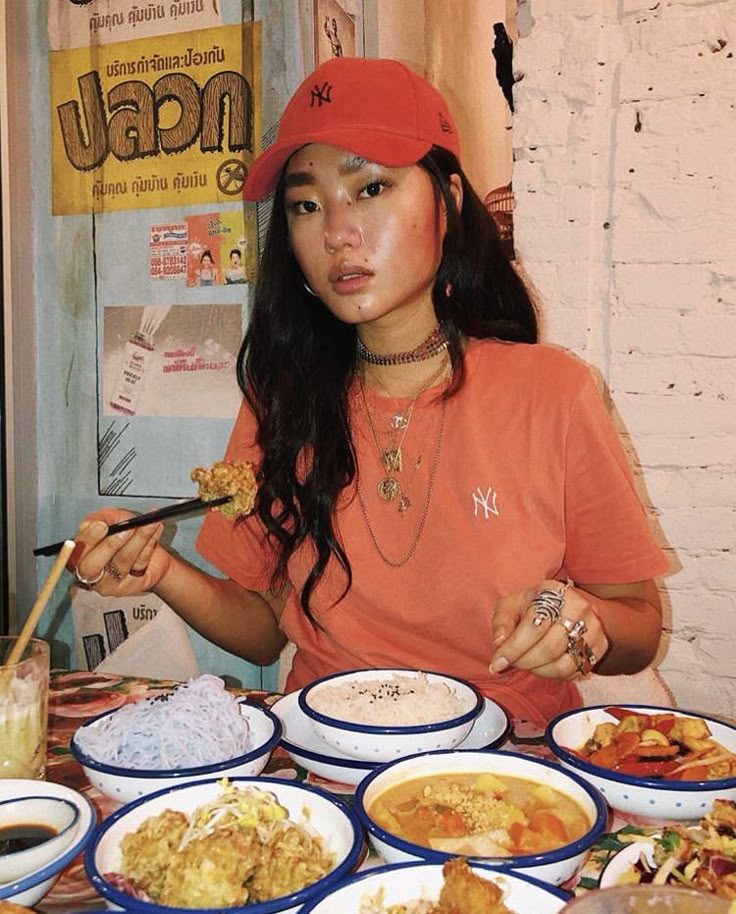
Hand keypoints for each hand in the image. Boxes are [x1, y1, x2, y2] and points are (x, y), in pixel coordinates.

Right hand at [69, 509, 169, 594]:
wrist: (152, 555)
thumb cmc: (126, 534)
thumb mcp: (112, 519)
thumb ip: (100, 518)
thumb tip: (90, 523)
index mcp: (79, 556)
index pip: (76, 552)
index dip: (88, 539)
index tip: (101, 525)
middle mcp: (89, 573)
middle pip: (92, 566)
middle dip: (110, 545)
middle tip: (126, 529)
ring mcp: (109, 583)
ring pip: (122, 562)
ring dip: (138, 539)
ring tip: (149, 523)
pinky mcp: (130, 586)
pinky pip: (139, 563)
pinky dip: (150, 544)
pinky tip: (155, 530)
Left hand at [489, 579, 609, 679]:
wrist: (568, 606)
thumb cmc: (534, 606)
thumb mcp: (512, 605)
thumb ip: (502, 622)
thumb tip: (500, 643)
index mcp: (553, 592)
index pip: (533, 626)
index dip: (513, 648)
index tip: (497, 663)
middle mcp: (578, 607)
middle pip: (549, 648)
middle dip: (525, 662)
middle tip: (512, 663)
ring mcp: (593, 627)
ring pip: (563, 664)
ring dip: (539, 671)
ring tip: (528, 663)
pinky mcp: (600, 645)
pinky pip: (576, 671)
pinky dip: (555, 674)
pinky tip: (544, 665)